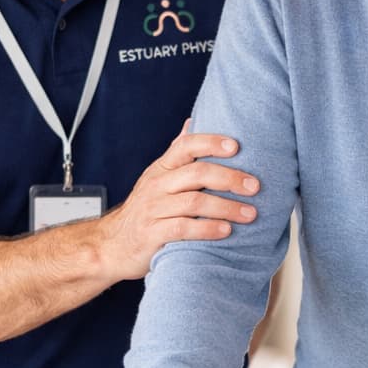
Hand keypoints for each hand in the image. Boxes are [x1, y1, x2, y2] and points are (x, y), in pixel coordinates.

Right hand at [94, 124, 258, 282]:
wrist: (112, 245)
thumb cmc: (145, 211)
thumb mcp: (158, 178)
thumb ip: (177, 153)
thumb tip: (191, 123)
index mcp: (161, 168)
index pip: (186, 145)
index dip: (211, 143)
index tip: (237, 146)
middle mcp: (156, 185)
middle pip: (197, 173)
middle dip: (230, 178)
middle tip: (254, 186)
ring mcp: (153, 209)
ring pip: (194, 202)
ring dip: (227, 207)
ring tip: (250, 214)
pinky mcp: (152, 234)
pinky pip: (183, 228)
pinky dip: (208, 228)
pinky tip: (226, 231)